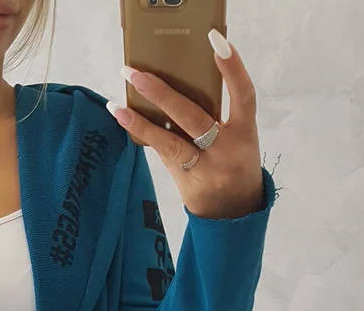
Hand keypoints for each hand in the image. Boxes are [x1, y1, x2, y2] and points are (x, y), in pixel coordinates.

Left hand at [110, 30, 264, 220]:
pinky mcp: (186, 183)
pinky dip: (146, 135)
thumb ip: (217, 116)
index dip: (232, 69)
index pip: (243, 95)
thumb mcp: (239, 139)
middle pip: (192, 117)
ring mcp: (205, 170)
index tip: (217, 42)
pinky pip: (163, 154)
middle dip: (162, 93)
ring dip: (141, 122)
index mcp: (245, 134)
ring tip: (118, 106)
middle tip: (137, 74)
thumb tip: (179, 86)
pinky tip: (126, 120)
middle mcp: (225, 151)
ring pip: (170, 142)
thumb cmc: (235, 165)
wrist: (234, 216)